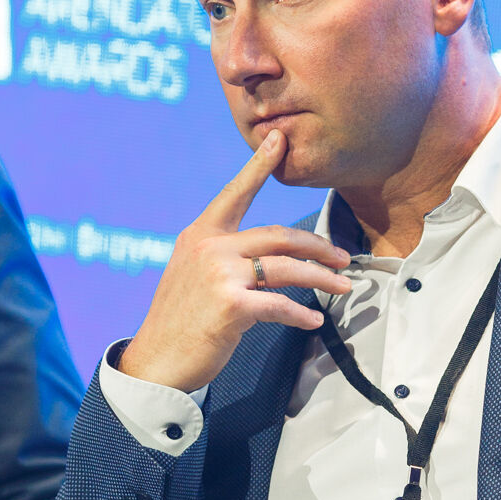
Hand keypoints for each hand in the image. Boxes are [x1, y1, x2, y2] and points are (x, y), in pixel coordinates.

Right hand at [118, 129, 351, 392]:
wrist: (156, 361)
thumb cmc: (180, 322)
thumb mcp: (193, 275)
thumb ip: (224, 256)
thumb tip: (266, 256)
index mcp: (200, 234)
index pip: (236, 193)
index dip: (259, 164)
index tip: (279, 137)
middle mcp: (210, 247)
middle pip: (279, 235)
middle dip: (318, 246)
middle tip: (343, 257)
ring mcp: (220, 275)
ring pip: (287, 268)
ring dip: (322, 278)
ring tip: (344, 286)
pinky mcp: (231, 305)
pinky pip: (281, 304)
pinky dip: (302, 314)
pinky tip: (314, 320)